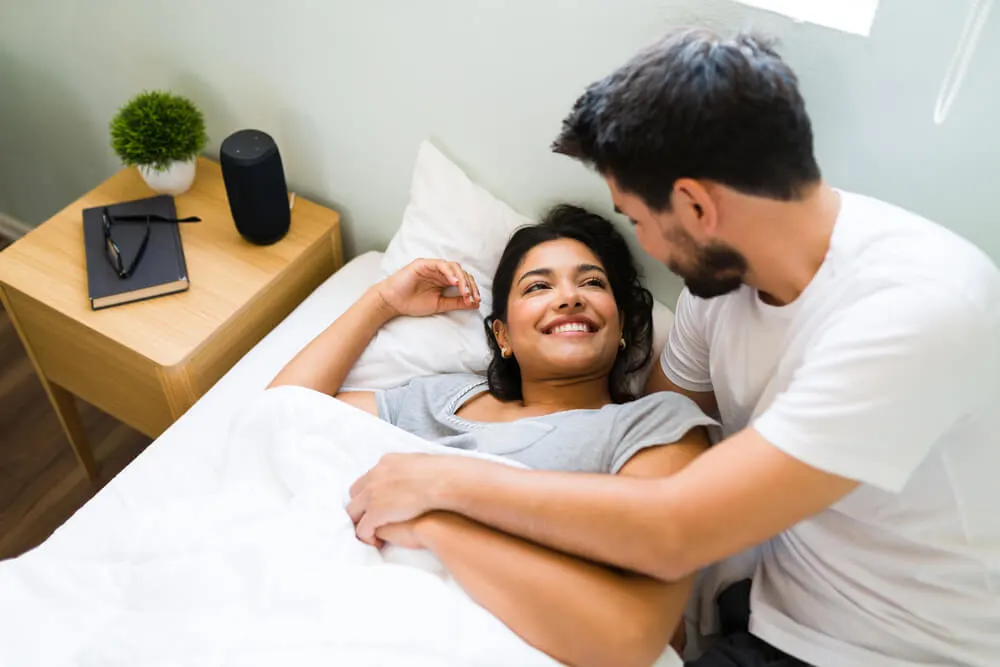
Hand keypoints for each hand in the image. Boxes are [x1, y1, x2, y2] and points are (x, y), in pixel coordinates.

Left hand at [348, 453, 465, 544]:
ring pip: (353, 511)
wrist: (442, 482)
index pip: (368, 477)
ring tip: (371, 532)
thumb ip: (413, 469)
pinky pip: (362, 529)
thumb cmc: (442, 475)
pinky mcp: (375, 512)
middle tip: (372, 518)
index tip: (378, 501)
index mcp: (387, 462)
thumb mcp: (423, 464)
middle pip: (355, 492)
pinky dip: (366, 536)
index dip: (370, 492)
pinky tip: (377, 542)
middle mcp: (375, 476)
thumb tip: (422, 474)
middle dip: (361, 505)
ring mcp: (372, 494)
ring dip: (361, 521)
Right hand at [376, 259, 480, 317]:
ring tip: (465, 292)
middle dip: (470, 285)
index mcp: (444, 280)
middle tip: (472, 297)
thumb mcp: (439, 304)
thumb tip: (475, 303)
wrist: (392, 303)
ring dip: (462, 279)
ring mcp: (432, 266)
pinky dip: (449, 272)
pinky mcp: (423, 264)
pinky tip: (454, 282)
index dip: (472, 290)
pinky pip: (440, 264)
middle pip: (462, 273)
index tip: (476, 302)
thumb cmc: (413, 303)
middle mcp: (440, 272)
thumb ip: (456, 302)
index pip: (464, 281)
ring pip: (454, 267)